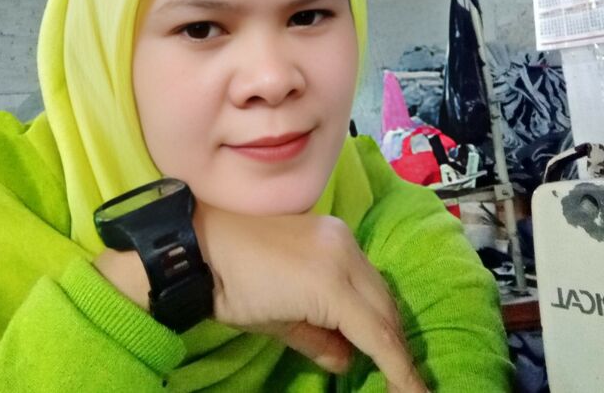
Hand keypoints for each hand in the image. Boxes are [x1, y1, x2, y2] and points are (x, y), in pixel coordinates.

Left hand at [194, 204, 427, 391]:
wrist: (204, 240)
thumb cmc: (232, 290)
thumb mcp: (276, 327)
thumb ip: (319, 344)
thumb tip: (348, 360)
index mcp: (331, 282)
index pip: (378, 333)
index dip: (401, 370)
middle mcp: (345, 252)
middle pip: (385, 308)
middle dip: (395, 346)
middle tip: (399, 380)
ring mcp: (339, 235)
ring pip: (378, 285)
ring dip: (383, 319)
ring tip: (383, 352)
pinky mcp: (332, 228)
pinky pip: (362, 267)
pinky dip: (366, 294)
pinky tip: (362, 315)